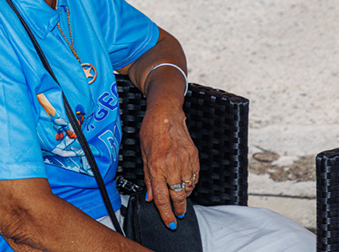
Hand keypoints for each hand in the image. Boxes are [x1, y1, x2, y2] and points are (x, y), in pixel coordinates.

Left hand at [139, 103, 199, 228]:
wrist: (165, 114)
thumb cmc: (151, 131)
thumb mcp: (143, 155)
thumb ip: (147, 178)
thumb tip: (150, 197)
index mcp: (155, 166)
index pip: (162, 198)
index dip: (166, 214)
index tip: (170, 223)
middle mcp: (171, 165)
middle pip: (178, 196)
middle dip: (179, 209)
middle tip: (178, 214)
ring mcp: (184, 161)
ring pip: (187, 188)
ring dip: (184, 196)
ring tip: (179, 197)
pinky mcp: (194, 156)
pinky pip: (195, 177)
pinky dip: (191, 183)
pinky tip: (186, 183)